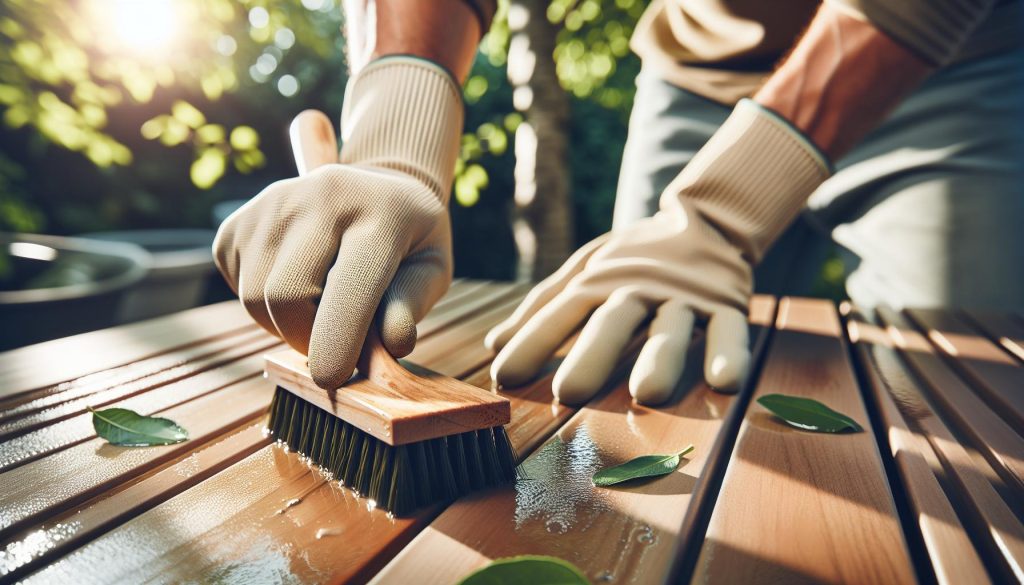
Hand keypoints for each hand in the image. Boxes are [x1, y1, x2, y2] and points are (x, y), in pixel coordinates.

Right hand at [213, 57, 462, 388]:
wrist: (377, 186)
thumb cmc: (409, 240)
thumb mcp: (432, 269)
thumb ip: (410, 306)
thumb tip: (391, 345)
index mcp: (379, 212)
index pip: (349, 286)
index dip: (338, 342)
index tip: (332, 379)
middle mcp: (321, 196)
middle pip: (286, 296)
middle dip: (306, 340)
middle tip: (335, 346)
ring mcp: (271, 204)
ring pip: (254, 299)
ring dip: (284, 326)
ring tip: (319, 311)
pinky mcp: (237, 223)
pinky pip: (236, 288)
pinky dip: (262, 307)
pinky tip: (296, 286)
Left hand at [486, 200, 752, 404]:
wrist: (705, 219)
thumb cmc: (633, 257)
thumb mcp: (584, 270)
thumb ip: (543, 307)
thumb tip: (494, 344)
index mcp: (599, 280)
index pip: (560, 312)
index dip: (532, 342)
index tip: (504, 377)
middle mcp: (638, 287)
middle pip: (612, 321)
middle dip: (590, 354)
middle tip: (567, 392)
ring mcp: (684, 296)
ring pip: (671, 327)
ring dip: (660, 358)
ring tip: (648, 393)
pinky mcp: (727, 304)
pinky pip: (730, 330)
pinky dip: (729, 353)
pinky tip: (726, 382)